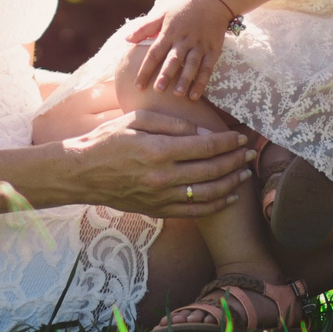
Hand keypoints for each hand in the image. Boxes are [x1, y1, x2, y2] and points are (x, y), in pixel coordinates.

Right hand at [63, 109, 253, 218]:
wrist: (82, 173)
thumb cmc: (107, 140)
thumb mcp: (136, 120)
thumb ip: (171, 124)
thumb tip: (202, 132)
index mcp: (158, 150)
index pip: (204, 146)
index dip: (227, 142)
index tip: (240, 137)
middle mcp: (162, 176)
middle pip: (211, 170)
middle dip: (235, 160)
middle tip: (250, 153)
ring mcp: (161, 197)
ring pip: (207, 193)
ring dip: (231, 183)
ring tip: (245, 173)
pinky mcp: (158, 210)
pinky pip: (194, 211)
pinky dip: (215, 205)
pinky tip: (229, 196)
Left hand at [125, 0, 237, 99]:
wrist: (212, 0)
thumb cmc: (182, 8)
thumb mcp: (162, 14)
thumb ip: (144, 28)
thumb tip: (126, 39)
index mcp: (169, 32)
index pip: (154, 53)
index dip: (146, 70)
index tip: (138, 86)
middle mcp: (184, 40)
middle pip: (173, 59)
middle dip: (166, 75)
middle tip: (158, 90)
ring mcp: (199, 45)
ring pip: (191, 64)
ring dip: (185, 79)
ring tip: (178, 94)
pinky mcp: (213, 50)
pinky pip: (207, 68)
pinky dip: (202, 81)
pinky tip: (195, 95)